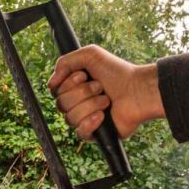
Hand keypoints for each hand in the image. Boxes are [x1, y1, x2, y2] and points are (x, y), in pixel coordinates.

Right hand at [47, 45, 164, 140]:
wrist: (137, 90)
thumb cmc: (118, 72)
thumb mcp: (90, 54)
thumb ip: (65, 62)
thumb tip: (51, 83)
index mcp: (74, 87)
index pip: (55, 91)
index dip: (67, 83)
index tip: (84, 75)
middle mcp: (78, 103)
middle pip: (61, 104)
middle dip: (82, 93)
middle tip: (100, 87)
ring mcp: (85, 119)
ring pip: (70, 118)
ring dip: (91, 105)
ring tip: (106, 100)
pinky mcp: (94, 133)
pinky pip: (80, 132)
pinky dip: (91, 122)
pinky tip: (103, 116)